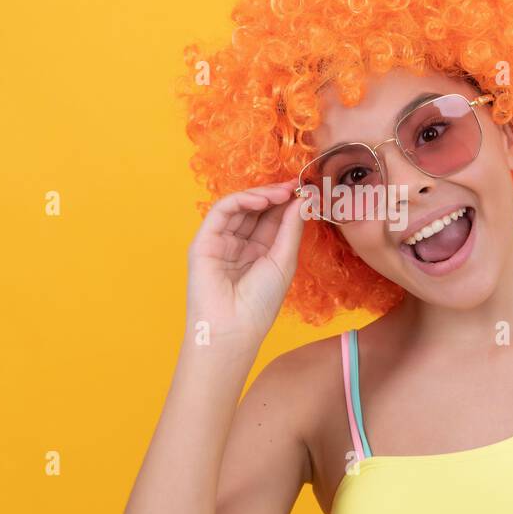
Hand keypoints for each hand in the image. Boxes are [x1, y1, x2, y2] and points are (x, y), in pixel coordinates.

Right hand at [185, 180, 305, 346]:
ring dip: (263, 194)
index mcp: (259, 251)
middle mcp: (240, 244)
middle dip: (277, 194)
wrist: (234, 328)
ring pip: (240, 206)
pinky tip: (263, 199)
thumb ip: (291, 228)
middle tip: (296, 184)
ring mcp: (221, 241)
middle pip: (257, 209)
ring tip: (283, 191)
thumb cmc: (260, 303)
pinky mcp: (204, 240)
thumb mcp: (284, 261)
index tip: (307, 189)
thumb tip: (303, 198)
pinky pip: (222, 210)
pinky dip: (242, 199)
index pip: (273, 218)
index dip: (288, 202)